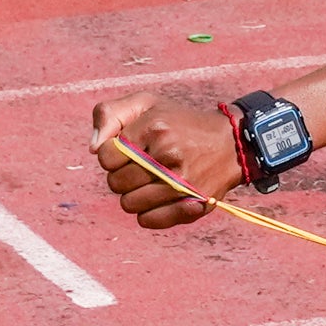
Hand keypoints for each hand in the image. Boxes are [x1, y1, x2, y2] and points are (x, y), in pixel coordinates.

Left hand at [89, 91, 240, 228]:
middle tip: (142, 167)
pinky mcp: (193, 204)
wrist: (232, 141)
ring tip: (151, 183)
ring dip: (134, 196)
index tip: (129, 152)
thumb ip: (109, 114)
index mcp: (154, 127)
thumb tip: (93, 148)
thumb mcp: (146, 104)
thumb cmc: (180, 122)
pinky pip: (149, 221)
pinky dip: (148, 215)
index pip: (106, 156)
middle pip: (115, 183)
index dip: (112, 156)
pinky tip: (157, 201)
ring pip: (129, 205)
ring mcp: (182, 182)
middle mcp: (169, 154)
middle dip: (123, 176)